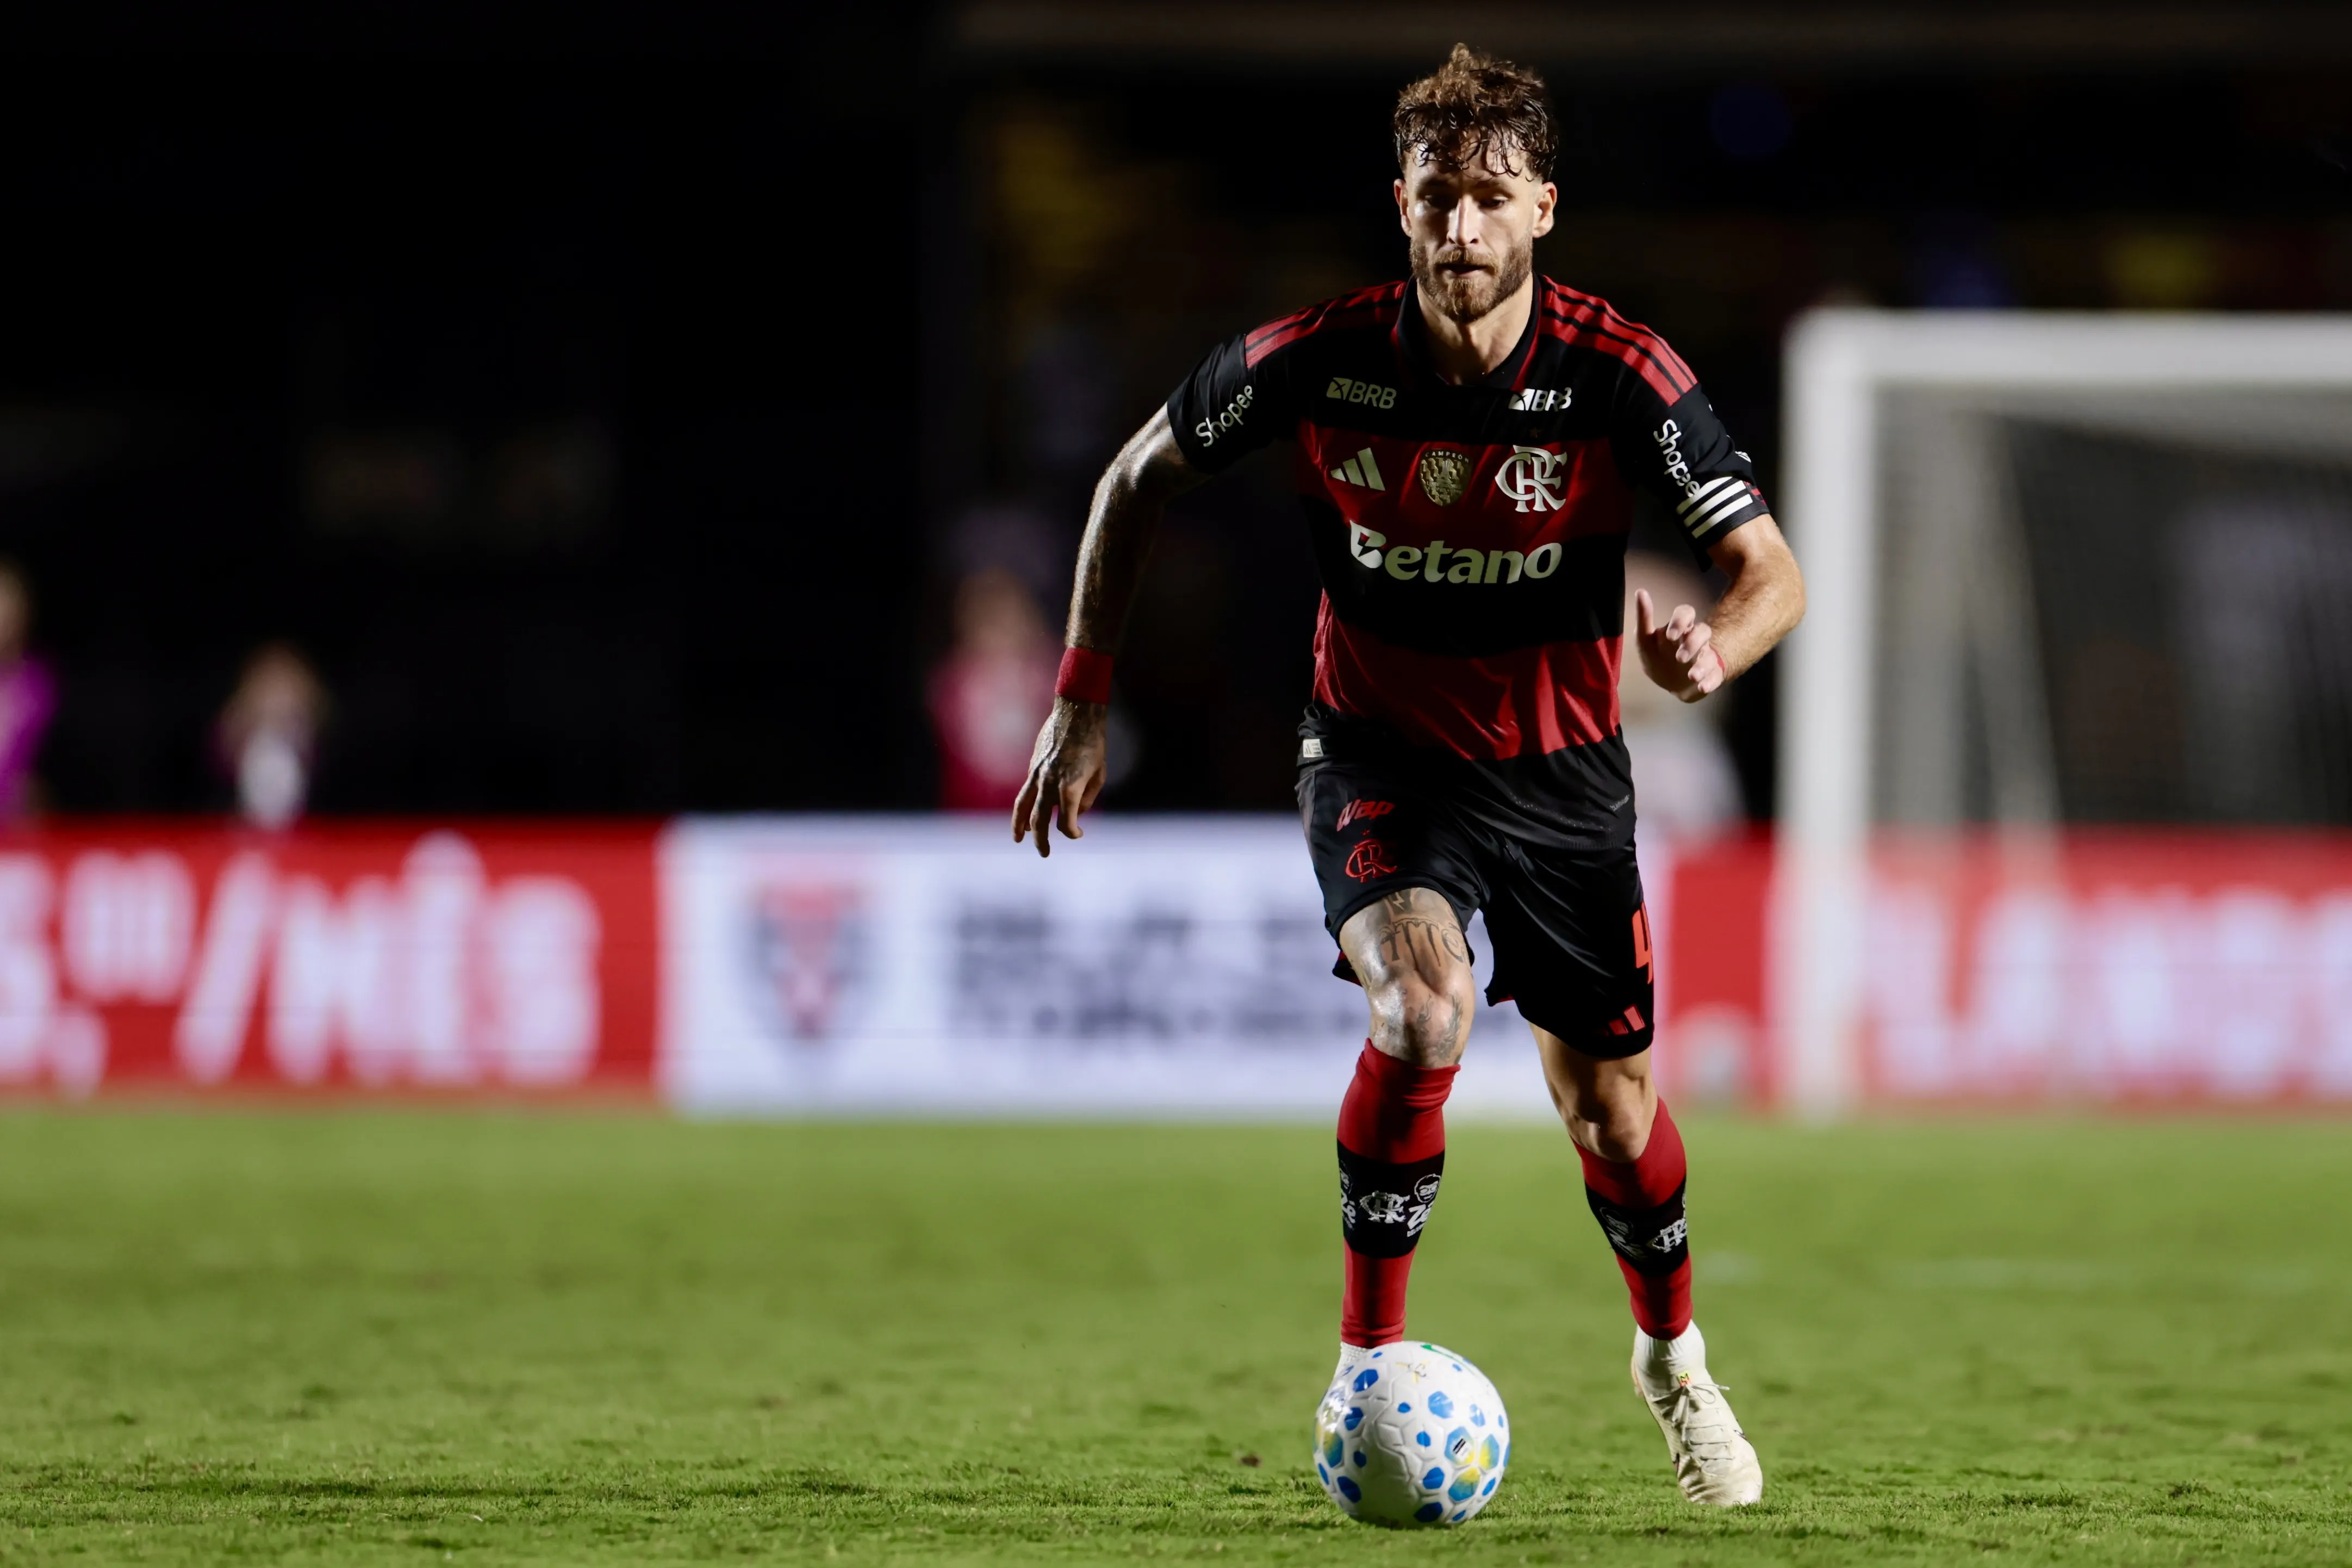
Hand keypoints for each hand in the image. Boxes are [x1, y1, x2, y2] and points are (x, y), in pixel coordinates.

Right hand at [1012, 697, 1108, 856]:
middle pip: (1040, 821)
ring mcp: (1038, 774)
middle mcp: (1050, 783)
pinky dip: (1022, 807)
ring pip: (1023, 807)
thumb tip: (1075, 812)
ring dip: (1019, 826)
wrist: (1076, 713)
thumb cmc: (1094, 744)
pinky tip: (1023, 814)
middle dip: (1041, 840)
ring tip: (1018, 839)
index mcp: (1070, 788)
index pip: (1066, 823)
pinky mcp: (1033, 766)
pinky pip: (1025, 791)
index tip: (1078, 834)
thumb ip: (1087, 798)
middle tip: (1044, 854)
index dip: (1072, 832)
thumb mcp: (1099, 774)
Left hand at [1634, 588, 1724, 702]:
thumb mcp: (1645, 640)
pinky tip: (1701, 686)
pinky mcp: (1710, 675)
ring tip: (1692, 675)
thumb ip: (1644, 618)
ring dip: (1703, 664)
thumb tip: (1640, 591)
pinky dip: (1710, 681)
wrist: (1667, 684)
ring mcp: (1704, 657)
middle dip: (1693, 643)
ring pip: (1710, 655)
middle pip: (1703, 630)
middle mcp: (1695, 640)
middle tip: (1679, 658)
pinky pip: (1715, 676)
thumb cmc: (1657, 657)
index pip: (1686, 613)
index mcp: (1679, 628)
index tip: (1669, 635)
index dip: (1681, 621)